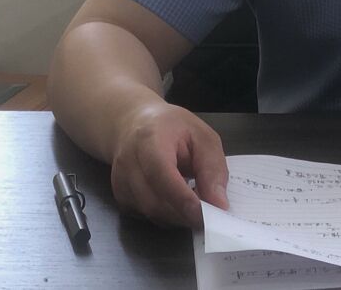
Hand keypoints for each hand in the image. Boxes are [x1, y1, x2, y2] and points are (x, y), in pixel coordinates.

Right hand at [110, 98, 229, 227]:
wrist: (135, 124)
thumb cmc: (171, 127)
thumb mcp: (202, 136)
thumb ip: (212, 168)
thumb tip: (219, 204)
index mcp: (149, 139)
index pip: (162, 174)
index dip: (182, 199)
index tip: (205, 215)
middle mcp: (128, 162)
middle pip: (155, 202)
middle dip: (185, 214)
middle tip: (210, 214)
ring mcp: (120, 182)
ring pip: (151, 214)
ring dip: (177, 217)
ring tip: (195, 203)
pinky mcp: (120, 198)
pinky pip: (146, 217)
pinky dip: (167, 216)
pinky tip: (177, 202)